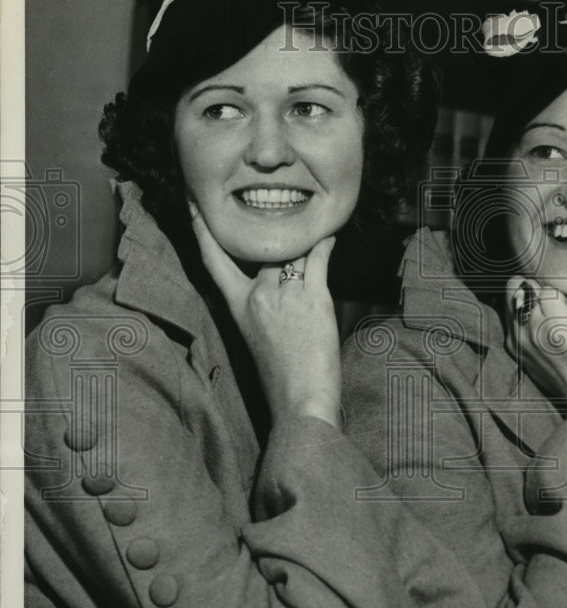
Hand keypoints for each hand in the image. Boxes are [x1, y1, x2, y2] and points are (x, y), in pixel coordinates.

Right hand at [191, 206, 341, 429]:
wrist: (299, 402)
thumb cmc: (281, 378)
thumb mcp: (256, 336)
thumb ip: (259, 305)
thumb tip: (276, 279)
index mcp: (237, 306)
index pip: (213, 259)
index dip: (202, 230)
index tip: (196, 204)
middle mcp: (257, 295)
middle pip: (264, 247)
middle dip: (274, 233)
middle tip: (280, 213)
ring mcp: (284, 294)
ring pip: (293, 250)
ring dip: (304, 241)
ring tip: (313, 229)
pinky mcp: (313, 298)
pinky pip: (319, 258)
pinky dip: (325, 244)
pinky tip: (329, 235)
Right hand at [505, 277, 566, 421]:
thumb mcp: (546, 359)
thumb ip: (537, 335)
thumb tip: (542, 306)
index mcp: (513, 343)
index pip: (510, 298)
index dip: (531, 297)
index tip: (550, 314)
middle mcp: (517, 335)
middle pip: (515, 285)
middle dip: (537, 290)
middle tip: (560, 313)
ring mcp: (534, 330)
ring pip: (533, 284)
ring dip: (553, 294)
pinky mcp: (557, 327)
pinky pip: (552, 291)